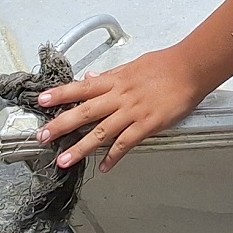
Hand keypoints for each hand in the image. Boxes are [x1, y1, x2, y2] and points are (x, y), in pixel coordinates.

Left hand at [36, 47, 205, 171]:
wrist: (190, 68)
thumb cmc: (164, 65)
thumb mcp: (133, 65)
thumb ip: (111, 75)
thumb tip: (91, 77)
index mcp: (115, 80)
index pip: (82, 87)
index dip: (60, 94)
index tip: (41, 100)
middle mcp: (119, 96)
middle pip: (84, 112)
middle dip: (61, 125)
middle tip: (42, 137)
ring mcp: (132, 112)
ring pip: (101, 132)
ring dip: (80, 148)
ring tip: (64, 161)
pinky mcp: (147, 124)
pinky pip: (126, 143)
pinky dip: (113, 156)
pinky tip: (104, 167)